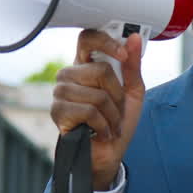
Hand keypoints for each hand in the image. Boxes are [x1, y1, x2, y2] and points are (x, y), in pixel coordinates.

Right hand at [49, 30, 145, 189]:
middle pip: (100, 70)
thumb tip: (135, 38)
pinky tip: (101, 132)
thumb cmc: (118, 121)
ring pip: (97, 94)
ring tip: (109, 122)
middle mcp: (69, 75)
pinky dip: (104, 125)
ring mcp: (60, 93)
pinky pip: (90, 112)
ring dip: (112, 114)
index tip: (123, 54)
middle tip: (117, 109)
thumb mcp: (133, 91)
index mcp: (86, 65)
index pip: (87, 38)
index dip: (106, 42)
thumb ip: (133, 66)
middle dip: (118, 94)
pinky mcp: (58, 112)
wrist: (108, 154)